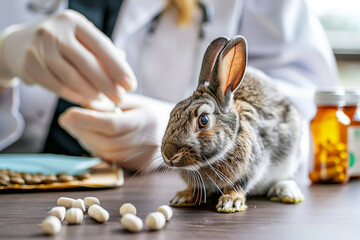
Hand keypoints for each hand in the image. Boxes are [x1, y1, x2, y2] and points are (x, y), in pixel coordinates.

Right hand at [0, 10, 135, 108]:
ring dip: (92, 93)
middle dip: (108, 85)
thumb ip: (102, 53)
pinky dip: (75, 96)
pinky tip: (86, 100)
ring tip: (104, 101)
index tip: (131, 85)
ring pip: (72, 77)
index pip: (102, 46)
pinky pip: (58, 86)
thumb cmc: (60, 44)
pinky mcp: (30, 65)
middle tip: (120, 99)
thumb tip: (124, 74)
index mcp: (74, 22)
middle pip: (88, 63)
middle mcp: (56, 31)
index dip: (118, 68)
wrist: (18, 45)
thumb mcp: (80, 40)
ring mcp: (40, 47)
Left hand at [59, 94, 172, 170]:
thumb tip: (81, 107)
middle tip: (68, 118)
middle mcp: (146, 142)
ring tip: (78, 126)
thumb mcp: (133, 100)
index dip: (88, 120)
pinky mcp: (140, 168)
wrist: (178, 131)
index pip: (113, 124)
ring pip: (106, 153)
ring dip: (86, 140)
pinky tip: (93, 137)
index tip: (68, 113)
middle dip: (82, 131)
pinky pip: (112, 159)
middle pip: (106, 142)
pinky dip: (98, 148)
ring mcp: (144, 158)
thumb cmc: (151, 111)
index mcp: (146, 120)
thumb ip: (109, 104)